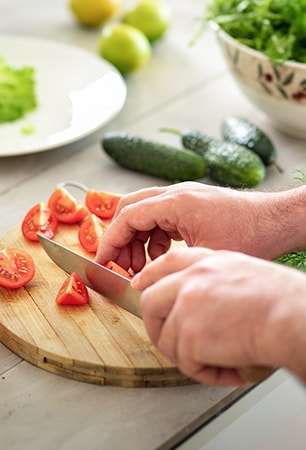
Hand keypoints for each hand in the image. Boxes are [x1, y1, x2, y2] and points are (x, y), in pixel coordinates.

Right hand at [96, 181, 292, 272]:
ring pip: (144, 214)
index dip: (110, 240)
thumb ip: (166, 264)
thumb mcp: (203, 255)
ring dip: (136, 239)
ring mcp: (183, 197)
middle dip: (120, 238)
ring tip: (139, 266)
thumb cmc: (250, 235)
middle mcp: (176, 194)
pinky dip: (153, 237)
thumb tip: (140, 280)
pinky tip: (159, 256)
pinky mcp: (190, 205)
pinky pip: (160, 218)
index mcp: (176, 202)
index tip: (101, 261)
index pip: (127, 216)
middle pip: (130, 209)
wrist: (276, 221)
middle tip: (120, 266)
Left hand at [132, 247, 305, 385]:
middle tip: (174, 342)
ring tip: (216, 360)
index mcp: (205, 262)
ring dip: (189, 356)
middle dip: (157, 326)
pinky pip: (186, 362)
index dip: (149, 277)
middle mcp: (191, 280)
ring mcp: (186, 306)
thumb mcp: (240, 271)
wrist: (290, 315)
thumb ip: (211, 280)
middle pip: (151, 302)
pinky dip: (205, 372)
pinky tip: (228, 369)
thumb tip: (196, 301)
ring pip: (166, 338)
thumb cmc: (278, 298)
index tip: (140, 286)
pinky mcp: (190, 335)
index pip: (165, 264)